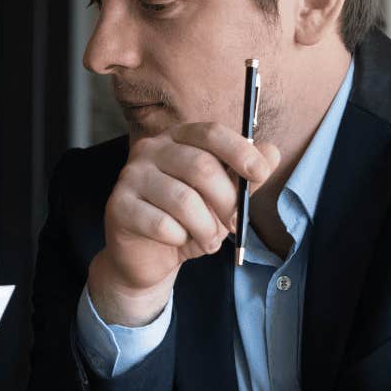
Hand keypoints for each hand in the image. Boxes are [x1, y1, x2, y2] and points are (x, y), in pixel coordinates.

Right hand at [87, 122, 280, 325]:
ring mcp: (130, 176)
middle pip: (201, 167)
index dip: (239, 151)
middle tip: (234, 225)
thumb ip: (244, 177)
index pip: (211, 133)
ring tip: (208, 241)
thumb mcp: (222, 199)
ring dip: (205, 228)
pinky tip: (177, 242)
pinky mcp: (118, 206)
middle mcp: (151, 149)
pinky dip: (179, 239)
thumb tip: (272, 153)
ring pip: (183, 200)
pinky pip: (161, 224)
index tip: (261, 174)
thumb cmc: (187, 222)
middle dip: (227, 202)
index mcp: (178, 138)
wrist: (148, 257)